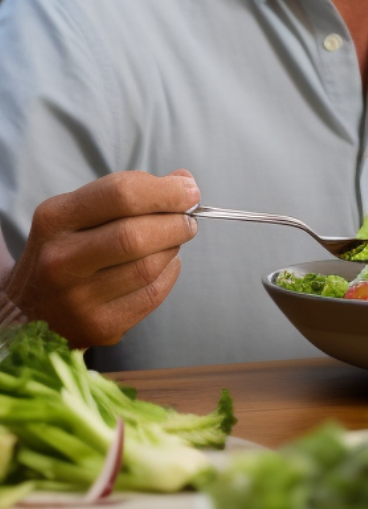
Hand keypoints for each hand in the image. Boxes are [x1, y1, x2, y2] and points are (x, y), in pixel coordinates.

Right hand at [1, 170, 200, 346]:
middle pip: (136, 234)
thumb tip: (185, 183)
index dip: (166, 191)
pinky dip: (169, 274)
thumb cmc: (69, 250)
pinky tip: (161, 266)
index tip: (190, 192)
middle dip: (176, 223)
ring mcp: (77, 297)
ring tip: (170, 242)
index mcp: (55, 219)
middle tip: (188, 221)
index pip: (121, 194)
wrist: (35, 307)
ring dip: (173, 248)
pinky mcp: (99, 325)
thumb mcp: (80, 214)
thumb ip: (129, 194)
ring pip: (150, 266)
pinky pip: (154, 293)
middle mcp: (60, 259)